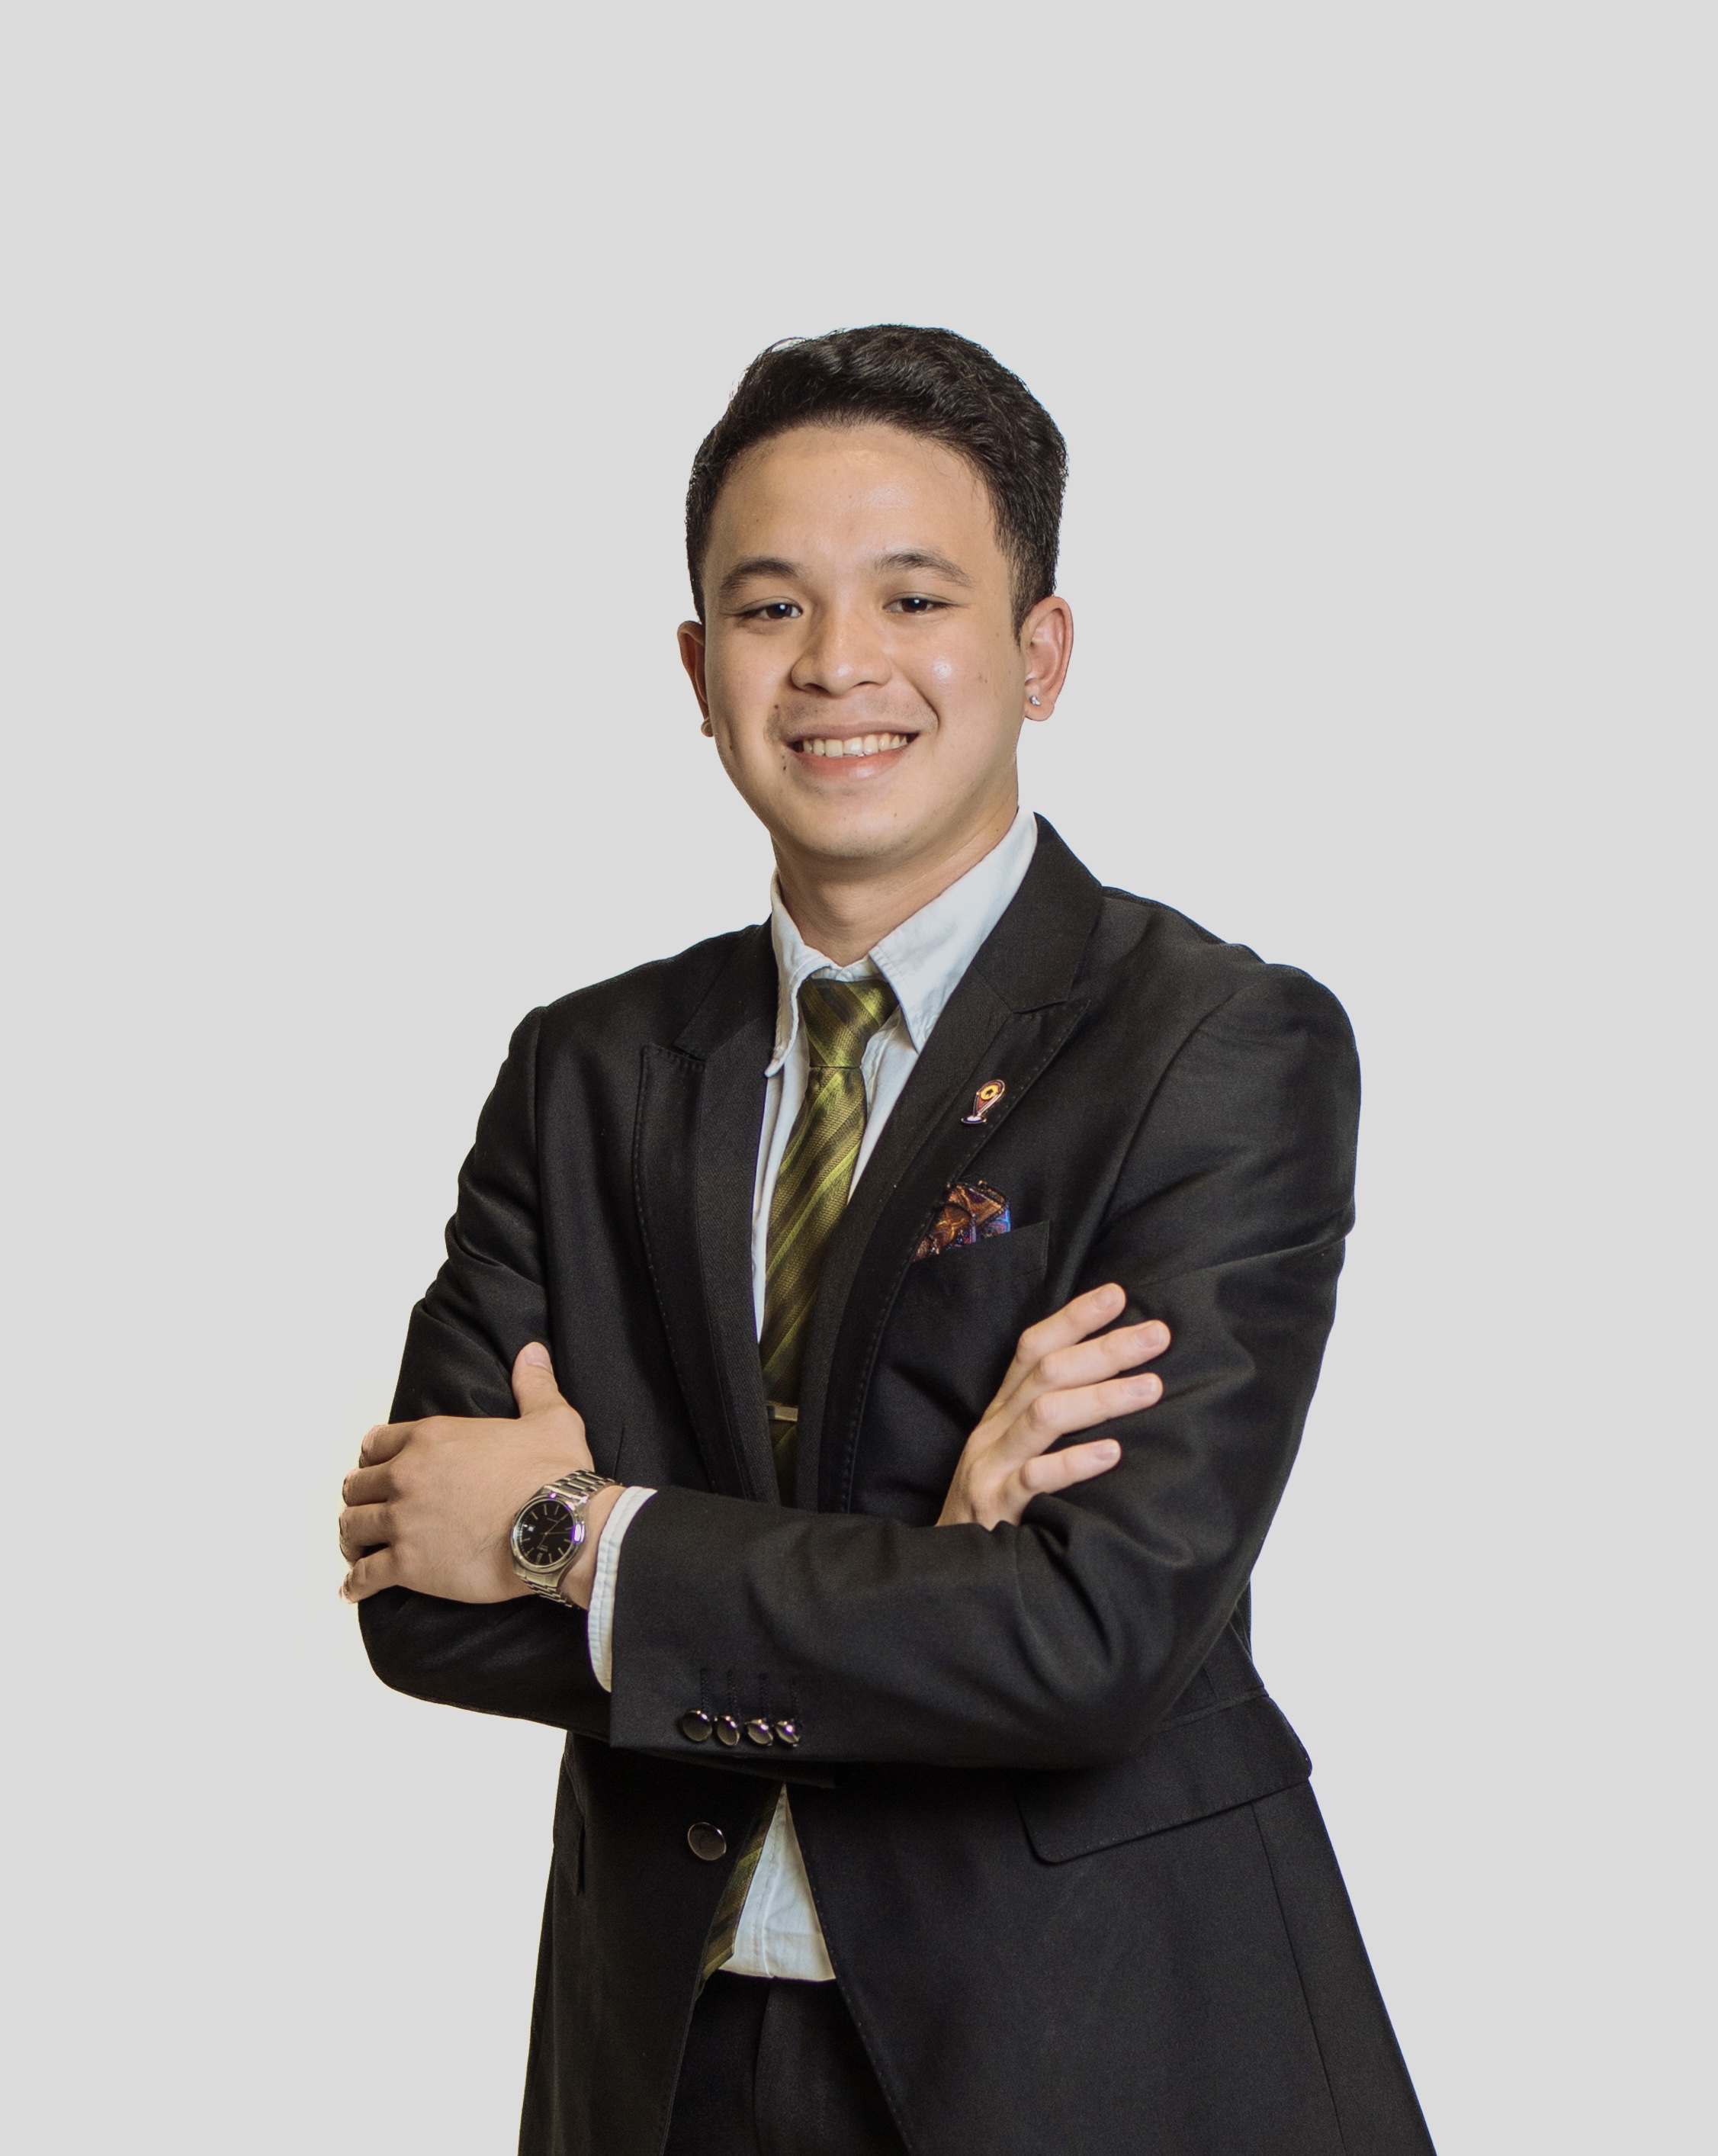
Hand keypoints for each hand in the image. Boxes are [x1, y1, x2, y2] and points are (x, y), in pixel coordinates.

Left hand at [339, 1343, 596, 1603]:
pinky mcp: (407, 1566)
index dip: (374, 1457)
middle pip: (357, 1486)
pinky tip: (352, 1589)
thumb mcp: (550, 1418)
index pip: (376, 1443)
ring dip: (352, 1539)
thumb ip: (534, 1384)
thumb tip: (532, 1353)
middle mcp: (407, 1476)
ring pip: (352, 1528)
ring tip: (357, 1549)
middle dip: (360, 1498)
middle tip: (369, 1510)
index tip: (376, 1468)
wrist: (558, 1526)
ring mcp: (403, 1521)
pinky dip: (354, 1584)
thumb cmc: (553, 1475)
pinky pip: (364, 1576)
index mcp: (431, 1438)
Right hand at [936, 1284, 1167, 1529]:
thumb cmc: (996, 1509)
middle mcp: (993, 1431)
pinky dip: (1072, 1463)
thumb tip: (1119, 1383)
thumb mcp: (1017, 1454)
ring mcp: (989, 1468)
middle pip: (1047, 1373)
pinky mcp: (993, 1509)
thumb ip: (1053, 1419)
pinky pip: (1033, 1480)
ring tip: (1152, 1388)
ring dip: (1101, 1396)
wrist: (946, 1571)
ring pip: (1044, 1416)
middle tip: (1158, 1334)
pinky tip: (1111, 1454)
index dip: (1073, 1318)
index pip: (1033, 1348)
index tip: (1119, 1295)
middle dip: (1105, 1349)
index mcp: (1001, 1413)